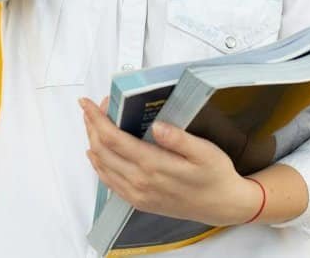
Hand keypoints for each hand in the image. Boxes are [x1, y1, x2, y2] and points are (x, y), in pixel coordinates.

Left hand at [80, 96, 262, 226]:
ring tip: (92, 124)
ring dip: (92, 143)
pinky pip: (109, 183)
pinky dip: (98, 165)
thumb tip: (158, 125)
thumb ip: (179, 139)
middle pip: (102, 151)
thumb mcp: (205, 152)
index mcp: (154, 165)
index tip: (87, 104)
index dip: (97, 119)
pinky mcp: (139, 201)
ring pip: (102, 166)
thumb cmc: (215, 175)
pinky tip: (97, 155)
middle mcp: (140, 182)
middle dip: (92, 127)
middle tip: (90, 109)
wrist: (221, 206)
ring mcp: (137, 194)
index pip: (113, 139)